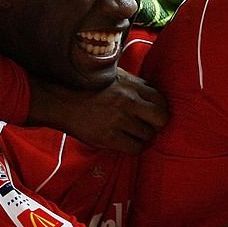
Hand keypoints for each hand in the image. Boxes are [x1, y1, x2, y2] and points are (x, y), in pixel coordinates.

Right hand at [28, 69, 168, 153]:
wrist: (65, 104)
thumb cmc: (93, 90)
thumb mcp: (116, 78)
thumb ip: (137, 84)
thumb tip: (156, 93)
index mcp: (130, 87)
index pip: (162, 100)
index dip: (161, 109)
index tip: (154, 114)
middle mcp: (127, 102)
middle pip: (161, 118)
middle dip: (157, 124)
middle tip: (149, 126)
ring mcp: (118, 120)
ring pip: (148, 135)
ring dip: (143, 137)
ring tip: (133, 134)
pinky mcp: (109, 137)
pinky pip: (135, 148)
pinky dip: (134, 147)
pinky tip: (127, 142)